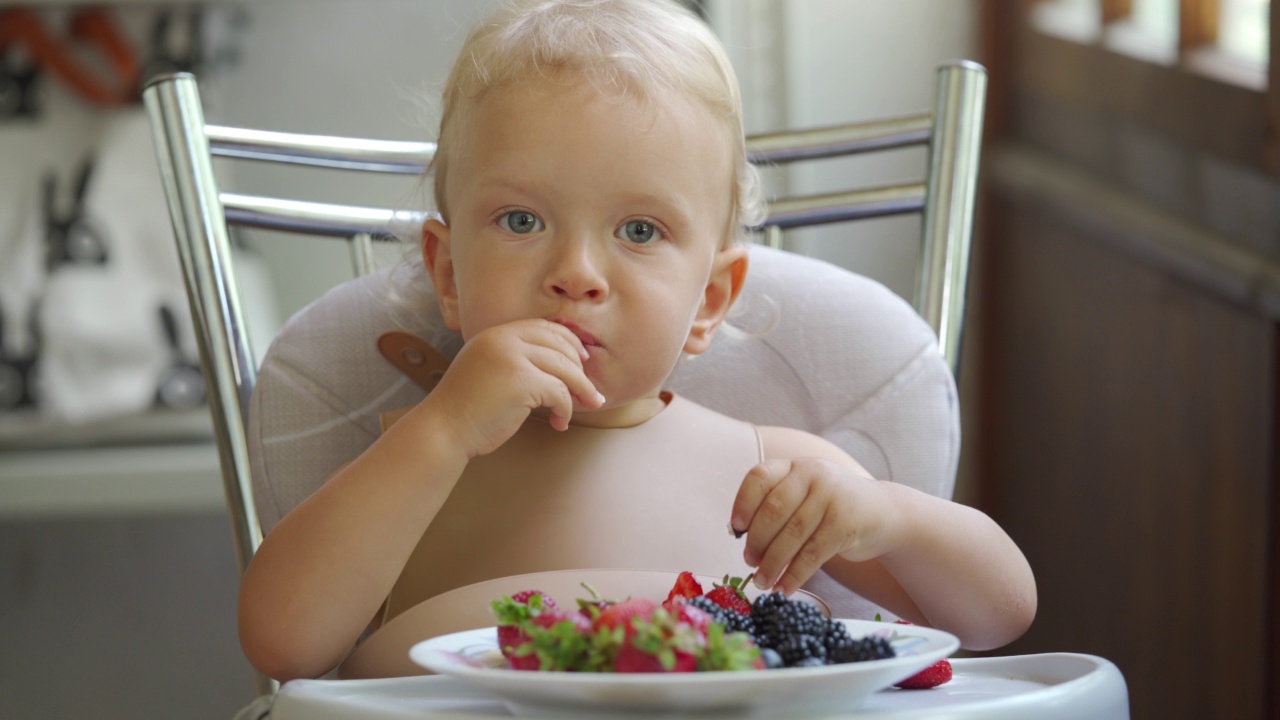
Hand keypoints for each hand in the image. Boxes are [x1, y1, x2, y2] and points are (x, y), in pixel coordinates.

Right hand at [424, 319, 603, 456]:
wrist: (443, 429)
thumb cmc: (467, 408)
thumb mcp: (488, 370)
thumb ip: (514, 359)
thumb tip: (559, 365)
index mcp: (495, 334)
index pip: (544, 328)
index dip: (569, 342)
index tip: (582, 360)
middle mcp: (503, 340)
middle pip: (559, 346)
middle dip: (581, 369)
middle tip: (590, 391)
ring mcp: (512, 359)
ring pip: (565, 369)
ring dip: (581, 391)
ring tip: (587, 406)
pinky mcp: (521, 382)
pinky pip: (559, 393)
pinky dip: (565, 410)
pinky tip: (559, 423)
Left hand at [730, 458, 900, 594]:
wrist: (885, 513)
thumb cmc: (832, 507)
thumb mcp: (806, 494)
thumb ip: (778, 504)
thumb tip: (742, 535)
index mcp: (795, 466)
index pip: (759, 477)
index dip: (743, 503)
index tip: (736, 528)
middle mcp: (813, 475)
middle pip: (773, 510)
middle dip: (757, 541)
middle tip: (749, 562)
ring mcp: (831, 498)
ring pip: (791, 535)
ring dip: (772, 564)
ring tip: (762, 581)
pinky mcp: (845, 525)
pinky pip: (812, 554)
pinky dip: (794, 575)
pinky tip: (784, 588)